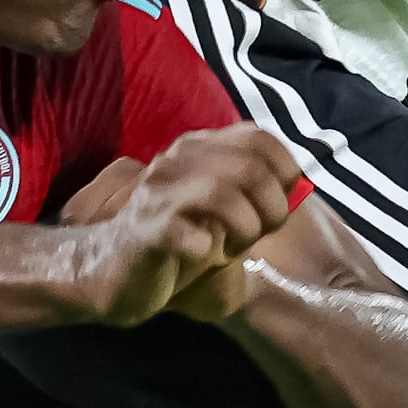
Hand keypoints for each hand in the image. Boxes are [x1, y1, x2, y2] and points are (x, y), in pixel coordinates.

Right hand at [59, 157, 270, 319]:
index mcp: (199, 149)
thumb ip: (250, 191)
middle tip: (263, 233)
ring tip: (236, 247)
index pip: (258, 137)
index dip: (285, 170)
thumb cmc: (175, 240)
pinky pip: (190, 234)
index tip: (282, 202)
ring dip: (246, 228)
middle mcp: (178, 160)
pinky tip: (203, 254)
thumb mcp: (219, 208)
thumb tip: (295, 189)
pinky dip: (208, 248)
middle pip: (250, 168)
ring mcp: (159, 193)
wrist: (112, 271)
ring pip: (223, 194)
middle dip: (272, 208)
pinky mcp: (147, 230)